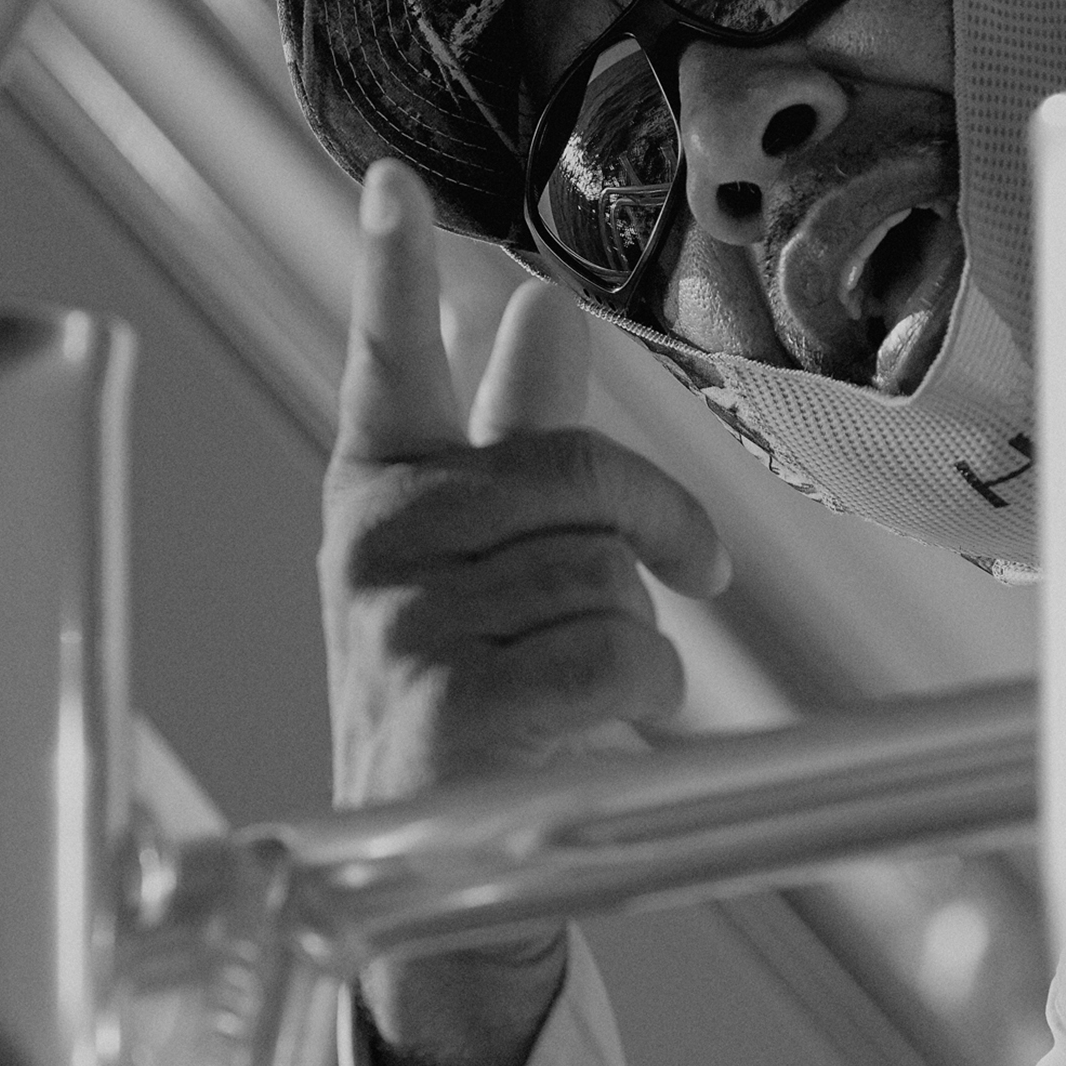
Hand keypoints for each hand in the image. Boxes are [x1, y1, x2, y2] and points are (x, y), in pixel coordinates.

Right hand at [320, 162, 729, 1065]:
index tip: (388, 184)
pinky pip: (619, 649)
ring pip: (606, 570)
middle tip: (693, 567)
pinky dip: (646, 689)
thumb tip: (540, 307)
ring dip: (638, 630)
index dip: (388, 274)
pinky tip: (600, 722)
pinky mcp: (450, 707)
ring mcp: (401, 627)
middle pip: (575, 473)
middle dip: (658, 526)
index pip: (382, 366)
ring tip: (586, 681)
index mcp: (378, 496)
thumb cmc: (466, 701)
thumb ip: (512, 437)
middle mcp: (372, 548)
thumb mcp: (481, 564)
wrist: (431, 881)